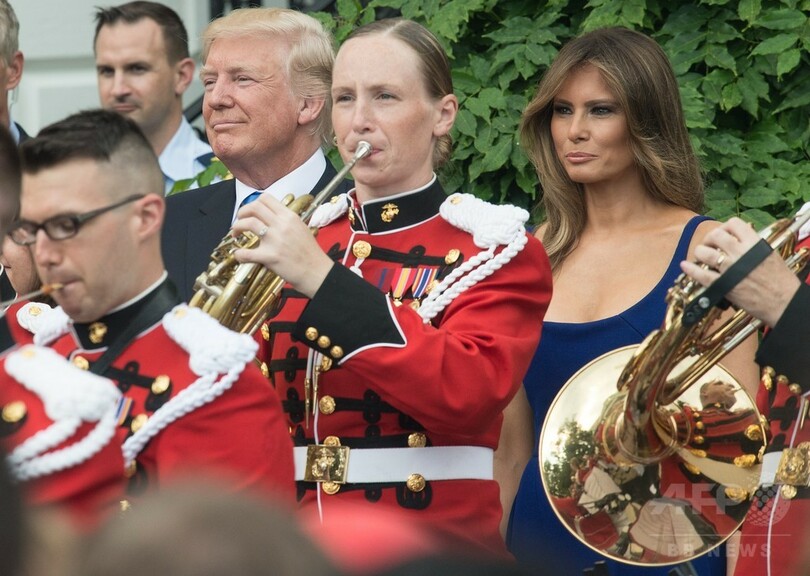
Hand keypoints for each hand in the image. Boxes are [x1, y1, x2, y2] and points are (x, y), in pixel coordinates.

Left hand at [231, 194, 333, 298]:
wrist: (316, 272)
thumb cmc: (310, 252)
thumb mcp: (300, 227)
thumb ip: (285, 220)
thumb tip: (270, 216)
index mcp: (289, 216)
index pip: (265, 198)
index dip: (253, 203)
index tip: (250, 212)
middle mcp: (281, 224)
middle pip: (254, 207)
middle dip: (242, 212)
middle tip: (239, 221)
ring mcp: (275, 240)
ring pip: (248, 223)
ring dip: (237, 227)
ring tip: (236, 234)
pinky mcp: (269, 257)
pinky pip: (246, 253)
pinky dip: (238, 253)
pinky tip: (238, 255)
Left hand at [679, 217, 800, 327]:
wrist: (783, 302)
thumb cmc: (780, 281)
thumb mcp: (769, 254)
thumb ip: (753, 245)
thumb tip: (739, 237)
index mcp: (754, 243)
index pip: (734, 224)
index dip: (725, 227)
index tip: (723, 233)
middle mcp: (740, 252)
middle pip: (715, 236)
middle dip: (709, 239)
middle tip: (709, 245)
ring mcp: (729, 268)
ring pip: (704, 253)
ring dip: (699, 252)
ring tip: (700, 256)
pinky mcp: (722, 285)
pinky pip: (701, 275)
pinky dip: (690, 270)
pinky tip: (685, 266)